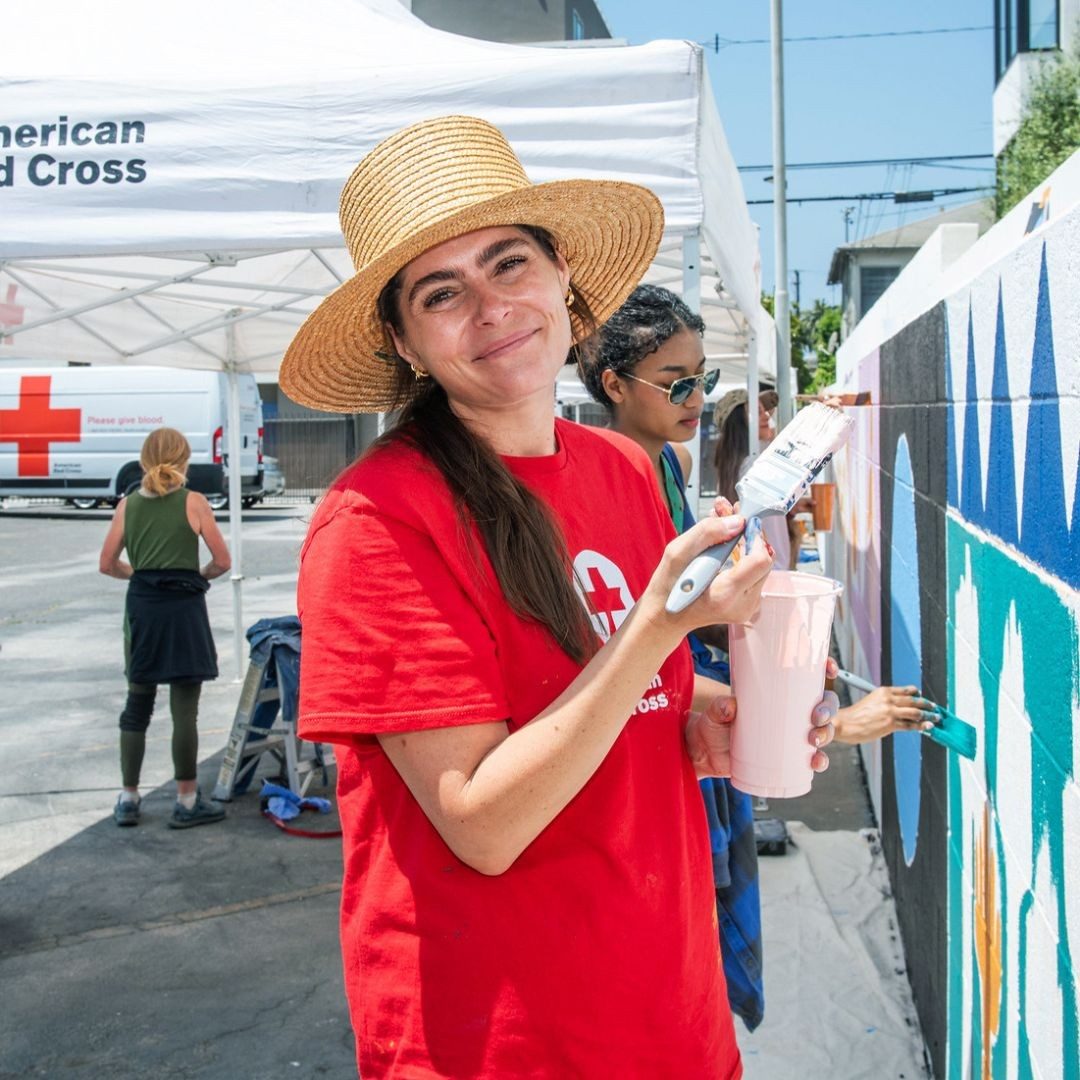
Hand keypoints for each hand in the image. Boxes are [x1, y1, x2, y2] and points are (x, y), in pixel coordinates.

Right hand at [641, 497, 772, 635]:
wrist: (665, 617)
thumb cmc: (667, 587)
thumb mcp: (676, 554)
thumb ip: (707, 534)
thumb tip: (738, 521)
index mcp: (725, 594)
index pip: (760, 559)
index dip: (754, 535)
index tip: (740, 519)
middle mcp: (743, 604)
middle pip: (764, 560)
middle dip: (748, 532)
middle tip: (728, 511)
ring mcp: (748, 607)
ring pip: (760, 564)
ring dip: (745, 540)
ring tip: (722, 519)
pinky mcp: (749, 603)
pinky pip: (754, 572)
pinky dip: (743, 552)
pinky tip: (726, 539)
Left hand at [685, 681, 838, 779]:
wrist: (705, 753)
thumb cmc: (713, 724)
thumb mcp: (715, 711)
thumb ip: (720, 707)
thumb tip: (731, 705)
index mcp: (778, 693)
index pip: (808, 677)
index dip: (825, 669)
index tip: (829, 668)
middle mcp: (790, 712)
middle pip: (824, 705)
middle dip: (828, 709)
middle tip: (816, 716)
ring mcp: (791, 735)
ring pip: (823, 731)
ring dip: (827, 734)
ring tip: (813, 740)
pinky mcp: (789, 757)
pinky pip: (812, 758)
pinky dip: (819, 761)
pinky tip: (816, 762)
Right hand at [834, 684, 936, 744]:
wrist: (845, 723)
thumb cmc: (856, 715)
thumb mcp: (872, 701)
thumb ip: (886, 703)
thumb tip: (901, 709)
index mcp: (883, 691)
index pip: (906, 690)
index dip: (917, 694)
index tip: (922, 697)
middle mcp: (888, 699)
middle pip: (914, 701)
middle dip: (927, 705)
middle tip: (934, 708)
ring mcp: (890, 712)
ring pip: (915, 713)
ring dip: (928, 716)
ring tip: (934, 718)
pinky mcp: (891, 724)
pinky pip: (911, 725)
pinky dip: (921, 726)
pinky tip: (927, 727)